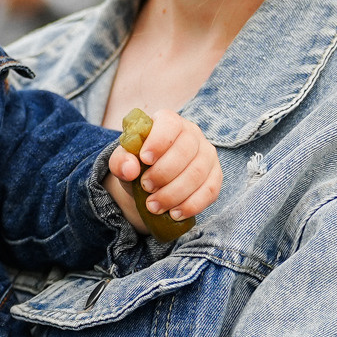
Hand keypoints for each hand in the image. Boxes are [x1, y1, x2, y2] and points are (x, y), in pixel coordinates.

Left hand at [107, 109, 221, 227]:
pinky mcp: (215, 175)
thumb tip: (130, 170)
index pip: (169, 124)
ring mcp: (207, 155)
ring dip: (174, 194)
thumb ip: (121, 161)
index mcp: (168, 122)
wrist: (151, 182)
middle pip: (185, 151)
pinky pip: (210, 191)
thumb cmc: (138, 165)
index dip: (158, 141)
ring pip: (197, 174)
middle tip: (146, 188)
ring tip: (154, 206)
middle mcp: (192, 134)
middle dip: (163, 174)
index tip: (144, 160)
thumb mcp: (123, 161)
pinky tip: (175, 213)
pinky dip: (192, 205)